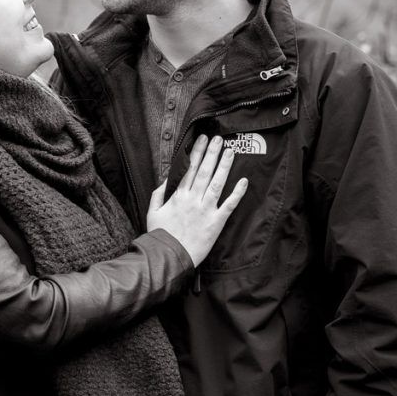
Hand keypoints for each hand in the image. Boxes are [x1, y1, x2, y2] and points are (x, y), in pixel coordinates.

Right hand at [146, 135, 246, 267]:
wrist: (169, 257)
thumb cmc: (160, 236)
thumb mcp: (153, 212)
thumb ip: (159, 194)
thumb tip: (166, 180)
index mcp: (178, 196)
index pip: (190, 168)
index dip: (197, 152)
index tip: (202, 139)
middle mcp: (193, 199)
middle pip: (205, 171)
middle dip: (212, 153)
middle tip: (219, 138)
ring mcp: (206, 210)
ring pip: (217, 183)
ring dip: (224, 166)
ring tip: (230, 152)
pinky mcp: (216, 222)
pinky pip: (229, 205)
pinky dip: (237, 193)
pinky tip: (243, 181)